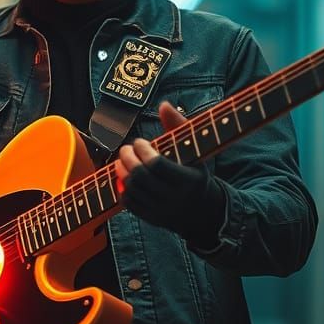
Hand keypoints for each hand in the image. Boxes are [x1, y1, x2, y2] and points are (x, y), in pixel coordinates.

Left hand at [115, 102, 226, 246]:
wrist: (201, 211)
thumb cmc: (196, 172)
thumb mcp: (195, 150)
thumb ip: (178, 126)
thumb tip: (164, 105)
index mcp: (189, 180)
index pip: (158, 165)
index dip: (143, 151)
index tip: (140, 142)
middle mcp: (175, 198)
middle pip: (141, 177)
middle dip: (128, 159)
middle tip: (126, 149)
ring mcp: (161, 211)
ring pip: (132, 190)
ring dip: (122, 171)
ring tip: (121, 160)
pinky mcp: (151, 218)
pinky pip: (129, 204)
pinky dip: (122, 188)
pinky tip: (123, 177)